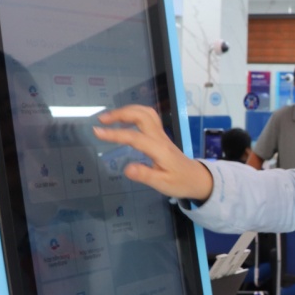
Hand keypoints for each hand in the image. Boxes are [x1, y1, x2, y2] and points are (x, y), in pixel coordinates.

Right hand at [93, 105, 213, 201]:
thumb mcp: (163, 184)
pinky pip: (147, 117)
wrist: (198, 179)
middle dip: (120, 113)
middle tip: (102, 120)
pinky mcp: (160, 135)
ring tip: (109, 118)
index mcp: (158, 149)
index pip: (134, 137)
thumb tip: (126, 168)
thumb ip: (145, 175)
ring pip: (146, 112)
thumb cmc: (180, 182)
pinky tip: (123, 119)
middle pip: (141, 115)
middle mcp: (159, 137)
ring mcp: (161, 134)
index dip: (115, 134)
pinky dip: (133, 113)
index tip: (97, 132)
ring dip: (127, 110)